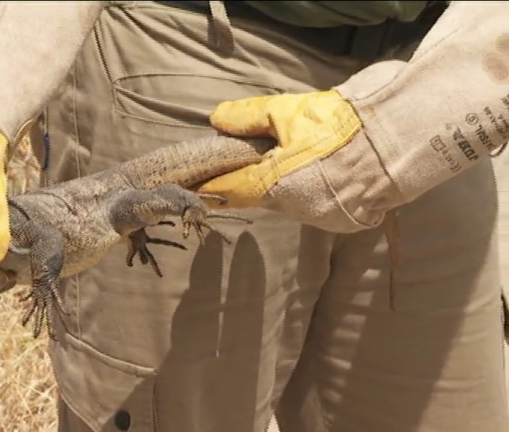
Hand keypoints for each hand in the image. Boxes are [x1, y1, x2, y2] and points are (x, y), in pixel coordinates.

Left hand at [198, 90, 381, 232]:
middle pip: (263, 194)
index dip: (212, 186)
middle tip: (260, 155)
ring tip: (303, 156)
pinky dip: (316, 189)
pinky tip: (327, 170)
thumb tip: (217, 120)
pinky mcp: (348, 221)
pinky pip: (319, 205)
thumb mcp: (290, 112)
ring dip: (289, 182)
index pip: (231, 190)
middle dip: (257, 177)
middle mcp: (297, 210)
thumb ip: (249, 118)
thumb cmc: (345, 123)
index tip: (193, 186)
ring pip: (292, 200)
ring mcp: (324, 218)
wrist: (407, 136)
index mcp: (276, 186)